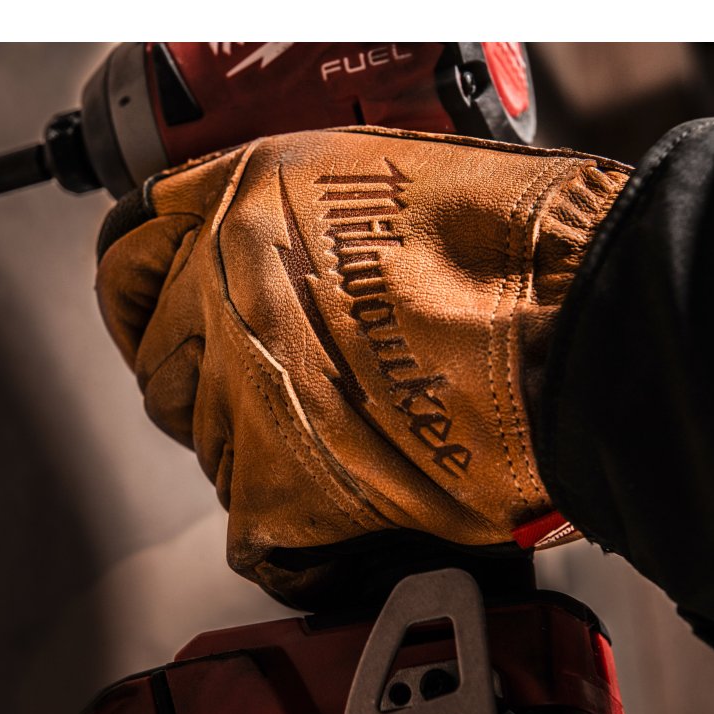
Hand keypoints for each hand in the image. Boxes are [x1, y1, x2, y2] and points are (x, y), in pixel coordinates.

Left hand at [96, 127, 628, 605]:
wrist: (587, 327)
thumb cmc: (523, 249)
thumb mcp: (385, 176)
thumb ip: (298, 214)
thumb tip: (270, 253)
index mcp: (246, 203)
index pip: (126, 262)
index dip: (142, 299)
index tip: (155, 319)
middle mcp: (225, 290)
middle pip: (161, 369)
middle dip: (210, 384)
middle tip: (283, 392)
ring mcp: (244, 389)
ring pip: (210, 450)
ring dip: (266, 454)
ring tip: (350, 442)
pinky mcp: (279, 485)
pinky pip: (254, 533)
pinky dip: (298, 536)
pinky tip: (350, 509)